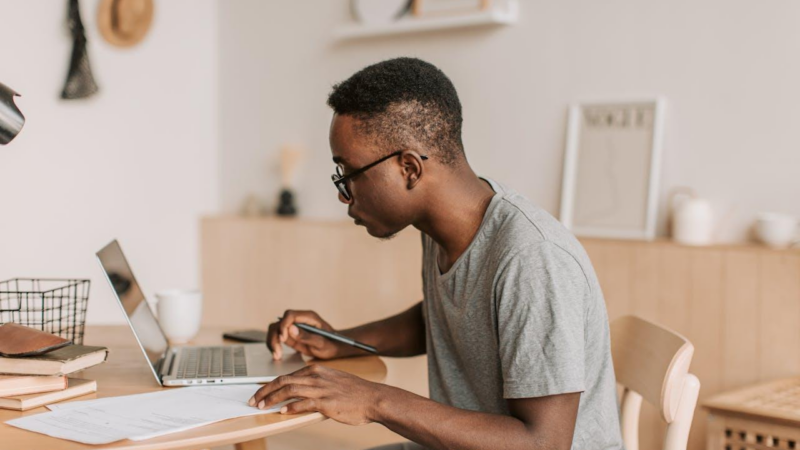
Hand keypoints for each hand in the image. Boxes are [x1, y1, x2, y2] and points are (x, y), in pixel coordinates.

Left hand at [248, 364, 383, 425]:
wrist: (373, 398)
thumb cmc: (355, 392)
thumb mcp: (333, 381)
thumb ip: (316, 384)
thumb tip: (298, 394)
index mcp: (316, 370)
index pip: (286, 376)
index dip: (270, 385)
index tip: (260, 393)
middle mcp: (316, 377)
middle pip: (283, 381)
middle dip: (265, 391)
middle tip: (253, 400)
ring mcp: (321, 389)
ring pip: (289, 390)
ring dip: (272, 399)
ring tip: (262, 407)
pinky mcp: (326, 402)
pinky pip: (303, 404)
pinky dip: (290, 408)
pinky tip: (282, 412)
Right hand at [268, 310, 340, 359]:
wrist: (335, 347)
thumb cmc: (331, 344)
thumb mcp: (321, 343)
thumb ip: (307, 336)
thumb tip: (291, 329)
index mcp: (309, 317)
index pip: (290, 315)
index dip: (283, 326)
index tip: (283, 339)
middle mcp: (299, 320)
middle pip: (279, 322)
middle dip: (275, 336)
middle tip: (278, 352)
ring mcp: (294, 327)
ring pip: (275, 329)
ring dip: (273, 341)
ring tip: (277, 356)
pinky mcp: (290, 335)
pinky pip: (277, 337)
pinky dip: (274, 345)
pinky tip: (277, 355)